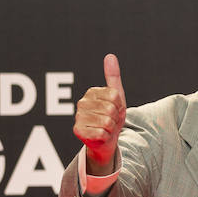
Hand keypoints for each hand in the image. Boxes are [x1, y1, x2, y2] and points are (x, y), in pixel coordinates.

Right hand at [73, 53, 126, 172]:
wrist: (106, 140)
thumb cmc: (112, 117)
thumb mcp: (116, 97)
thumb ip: (113, 77)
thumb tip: (110, 56)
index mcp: (91, 92)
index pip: (115, 96)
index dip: (119, 105)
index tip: (115, 109)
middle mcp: (81, 103)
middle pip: (111, 109)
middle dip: (115, 118)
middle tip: (110, 121)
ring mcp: (78, 117)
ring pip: (107, 122)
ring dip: (111, 128)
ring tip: (105, 128)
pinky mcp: (78, 131)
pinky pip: (101, 133)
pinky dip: (105, 137)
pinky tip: (100, 136)